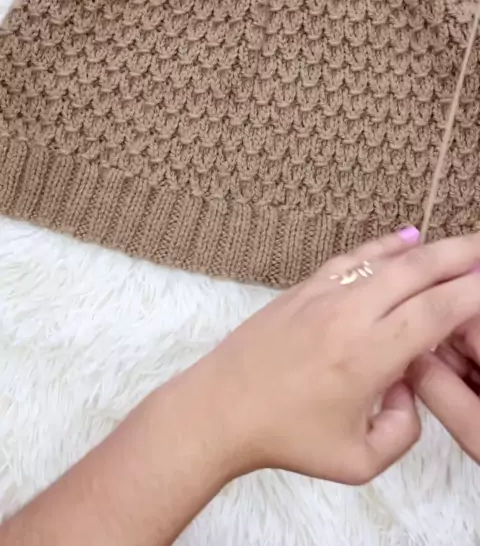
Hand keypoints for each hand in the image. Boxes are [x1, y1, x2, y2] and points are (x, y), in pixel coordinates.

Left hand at [197, 229, 479, 485]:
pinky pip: (352, 257)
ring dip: (428, 247)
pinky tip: (405, 238)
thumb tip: (410, 390)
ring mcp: (324, 294)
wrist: (221, 407)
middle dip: (460, 256)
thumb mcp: (357, 461)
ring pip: (386, 259)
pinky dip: (383, 245)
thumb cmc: (287, 437)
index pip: (434, 313)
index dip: (471, 295)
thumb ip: (403, 431)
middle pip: (417, 272)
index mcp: (368, 356)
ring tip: (461, 242)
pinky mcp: (304, 287)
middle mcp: (349, 315)